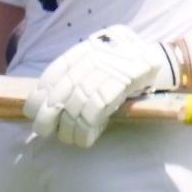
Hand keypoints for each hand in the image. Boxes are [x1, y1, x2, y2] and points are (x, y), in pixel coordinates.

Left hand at [22, 25, 175, 145]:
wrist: (159, 59)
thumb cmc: (124, 63)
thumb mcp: (97, 58)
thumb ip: (77, 73)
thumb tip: (50, 100)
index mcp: (82, 52)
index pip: (52, 75)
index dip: (38, 96)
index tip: (33, 111)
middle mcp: (90, 60)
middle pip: (60, 93)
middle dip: (48, 117)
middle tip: (44, 131)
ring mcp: (105, 71)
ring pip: (75, 107)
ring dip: (69, 129)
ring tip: (69, 139)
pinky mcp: (120, 84)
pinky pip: (95, 111)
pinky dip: (87, 129)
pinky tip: (85, 138)